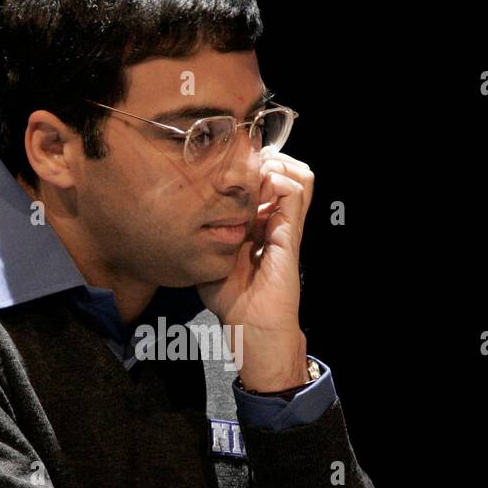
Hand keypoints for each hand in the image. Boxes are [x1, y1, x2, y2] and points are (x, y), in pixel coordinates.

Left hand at [195, 148, 313, 390]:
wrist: (251, 327)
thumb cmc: (232, 300)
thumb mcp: (210, 259)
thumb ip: (206, 236)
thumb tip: (187, 214)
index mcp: (262, 225)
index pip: (267, 180)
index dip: (252, 167)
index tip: (229, 169)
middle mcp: (277, 221)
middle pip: (288, 170)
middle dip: (266, 160)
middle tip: (244, 169)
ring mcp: (287, 226)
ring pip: (300, 175)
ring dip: (276, 167)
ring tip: (254, 180)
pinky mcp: (290, 234)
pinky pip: (295, 193)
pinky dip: (278, 183)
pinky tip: (257, 195)